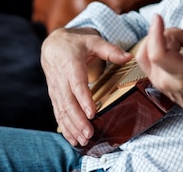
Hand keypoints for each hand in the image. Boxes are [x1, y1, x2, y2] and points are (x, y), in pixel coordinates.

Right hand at [40, 27, 131, 146]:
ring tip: (83, 140)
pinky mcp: (55, 96)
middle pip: (68, 103)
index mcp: (71, 65)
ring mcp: (56, 90)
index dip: (84, 99)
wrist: (52, 45)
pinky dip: (64, 128)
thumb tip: (129, 57)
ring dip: (72, 127)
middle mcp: (61, 80)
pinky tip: (72, 139)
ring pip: (62, 111)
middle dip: (78, 120)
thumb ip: (111, 50)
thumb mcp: (93, 41)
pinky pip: (58, 113)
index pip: (77, 85)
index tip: (92, 113)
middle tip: (89, 134)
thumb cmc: (76, 43)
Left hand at [136, 15, 182, 118]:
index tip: (159, 17)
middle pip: (153, 45)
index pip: (158, 54)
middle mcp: (166, 81)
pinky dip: (158, 45)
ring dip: (163, 39)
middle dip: (172, 34)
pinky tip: (177, 48)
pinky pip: (147, 56)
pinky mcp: (156, 79)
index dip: (156, 32)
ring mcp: (158, 81)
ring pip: (145, 49)